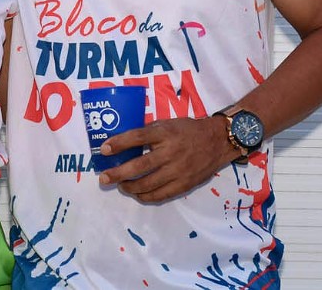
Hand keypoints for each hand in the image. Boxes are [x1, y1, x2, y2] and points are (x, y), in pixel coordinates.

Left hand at [98, 116, 235, 203]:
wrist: (217, 141)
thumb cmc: (187, 130)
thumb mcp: (168, 124)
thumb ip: (149, 133)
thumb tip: (123, 143)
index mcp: (165, 133)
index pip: (137, 137)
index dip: (119, 144)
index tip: (103, 150)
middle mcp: (171, 152)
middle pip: (140, 166)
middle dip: (118, 173)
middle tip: (104, 178)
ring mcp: (178, 170)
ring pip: (148, 184)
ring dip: (129, 187)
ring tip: (121, 185)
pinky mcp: (185, 184)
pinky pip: (161, 195)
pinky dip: (145, 196)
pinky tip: (137, 194)